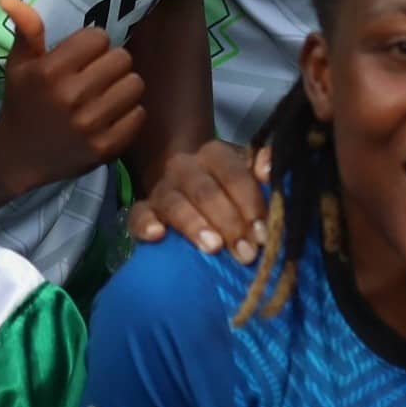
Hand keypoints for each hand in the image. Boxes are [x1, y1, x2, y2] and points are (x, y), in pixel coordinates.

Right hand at [0, 0, 145, 197]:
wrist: (17, 157)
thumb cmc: (22, 103)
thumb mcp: (19, 64)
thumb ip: (25, 29)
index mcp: (49, 71)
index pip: (98, 37)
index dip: (93, 45)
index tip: (82, 58)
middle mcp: (70, 96)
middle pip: (122, 58)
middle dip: (111, 64)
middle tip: (97, 76)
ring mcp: (89, 124)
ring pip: (135, 84)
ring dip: (123, 87)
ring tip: (106, 95)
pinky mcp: (104, 147)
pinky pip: (139, 114)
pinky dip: (129, 114)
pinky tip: (110, 117)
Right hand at [127, 138, 272, 262]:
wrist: (190, 189)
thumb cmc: (228, 188)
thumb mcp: (249, 175)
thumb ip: (264, 168)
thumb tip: (268, 170)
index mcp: (215, 154)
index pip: (233, 174)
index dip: (250, 203)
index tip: (262, 234)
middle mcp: (184, 166)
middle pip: (205, 191)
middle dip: (229, 223)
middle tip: (245, 252)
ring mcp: (161, 188)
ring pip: (174, 203)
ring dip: (194, 226)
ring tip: (213, 247)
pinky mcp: (142, 210)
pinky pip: (138, 215)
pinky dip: (145, 224)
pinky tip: (157, 236)